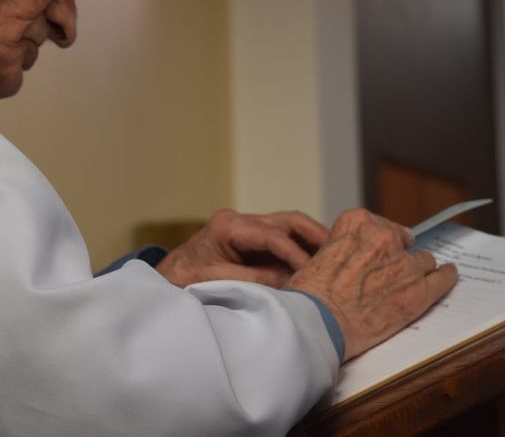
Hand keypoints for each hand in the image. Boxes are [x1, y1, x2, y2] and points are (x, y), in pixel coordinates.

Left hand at [156, 208, 328, 287]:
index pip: (274, 236)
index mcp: (228, 226)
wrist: (164, 281)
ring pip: (289, 227)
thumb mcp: (216, 282)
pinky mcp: (251, 239)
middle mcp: (240, 221)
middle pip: (288, 221)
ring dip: (312, 241)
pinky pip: (282, 239)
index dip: (297, 255)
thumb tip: (291, 282)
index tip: (315, 274)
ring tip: (335, 257)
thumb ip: (254, 280)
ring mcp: (247, 228)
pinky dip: (301, 249)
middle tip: (340, 253)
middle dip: (316, 235)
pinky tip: (317, 263)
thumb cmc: (183, 281)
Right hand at [286, 208, 456, 361]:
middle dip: (399, 256)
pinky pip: (442, 279)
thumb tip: (353, 260)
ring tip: (412, 282)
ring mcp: (404, 264)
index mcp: (356, 222)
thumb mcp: (318, 254)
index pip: (381, 225)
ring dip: (417, 271)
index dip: (381, 242)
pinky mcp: (418, 291)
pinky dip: (445, 278)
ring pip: (423, 260)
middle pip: (404, 242)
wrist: (316, 323)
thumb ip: (343, 248)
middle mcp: (383, 237)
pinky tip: (448, 276)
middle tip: (389, 273)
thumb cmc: (310, 294)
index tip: (381, 251)